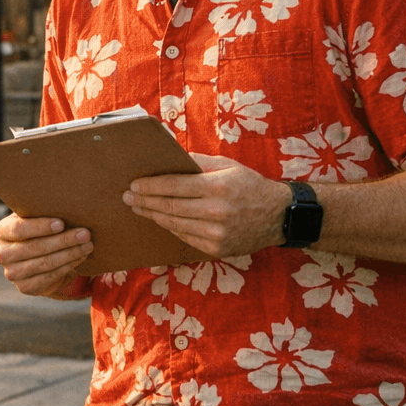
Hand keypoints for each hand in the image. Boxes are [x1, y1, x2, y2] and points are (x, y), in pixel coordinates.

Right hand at [0, 214, 92, 296]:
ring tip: (88, 245)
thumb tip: (64, 204)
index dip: (40, 227)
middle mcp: (2, 254)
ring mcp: (12, 273)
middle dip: (63, 240)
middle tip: (85, 234)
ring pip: (45, 263)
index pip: (19, 229)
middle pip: (35, 247)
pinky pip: (50, 277)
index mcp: (1, 231)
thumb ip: (40, 212)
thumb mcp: (33, 218)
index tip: (61, 223)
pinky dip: (68, 266)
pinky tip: (80, 257)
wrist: (35, 257)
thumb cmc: (37, 230)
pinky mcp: (25, 287)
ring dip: (70, 254)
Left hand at [124, 153, 290, 257]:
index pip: (173, 186)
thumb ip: (197, 162)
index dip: (150, 186)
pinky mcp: (216, 249)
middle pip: (169, 207)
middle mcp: (215, 212)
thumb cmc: (250, 185)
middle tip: (127, 197)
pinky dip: (170, 227)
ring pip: (174, 224)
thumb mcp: (227, 165)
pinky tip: (159, 219)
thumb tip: (169, 156)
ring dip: (152, 215)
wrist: (279, 216)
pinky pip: (185, 237)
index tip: (134, 184)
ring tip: (138, 208)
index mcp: (217, 187)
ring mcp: (216, 234)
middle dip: (144, 201)